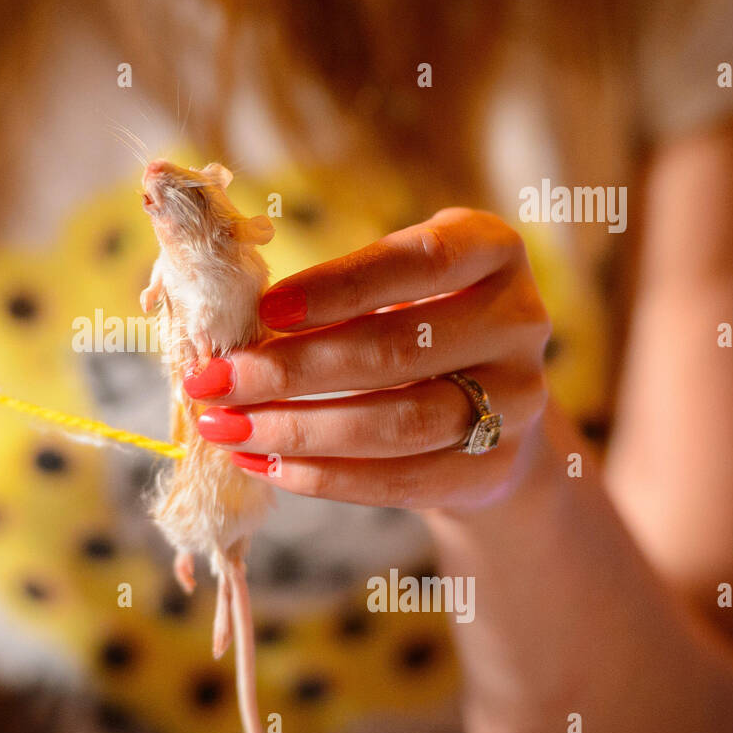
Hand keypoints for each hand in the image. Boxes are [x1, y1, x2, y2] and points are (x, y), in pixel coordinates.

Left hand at [186, 208, 550, 509]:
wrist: (490, 402)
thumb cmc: (413, 321)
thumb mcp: (388, 284)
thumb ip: (328, 294)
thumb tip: (226, 332)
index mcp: (491, 251)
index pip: (418, 263)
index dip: (340, 286)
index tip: (265, 309)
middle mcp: (518, 321)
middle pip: (398, 351)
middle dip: (291, 371)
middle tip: (214, 382)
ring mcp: (518, 400)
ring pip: (399, 424)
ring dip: (298, 431)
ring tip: (226, 429)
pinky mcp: (496, 467)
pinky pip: (401, 481)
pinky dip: (323, 477)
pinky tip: (263, 465)